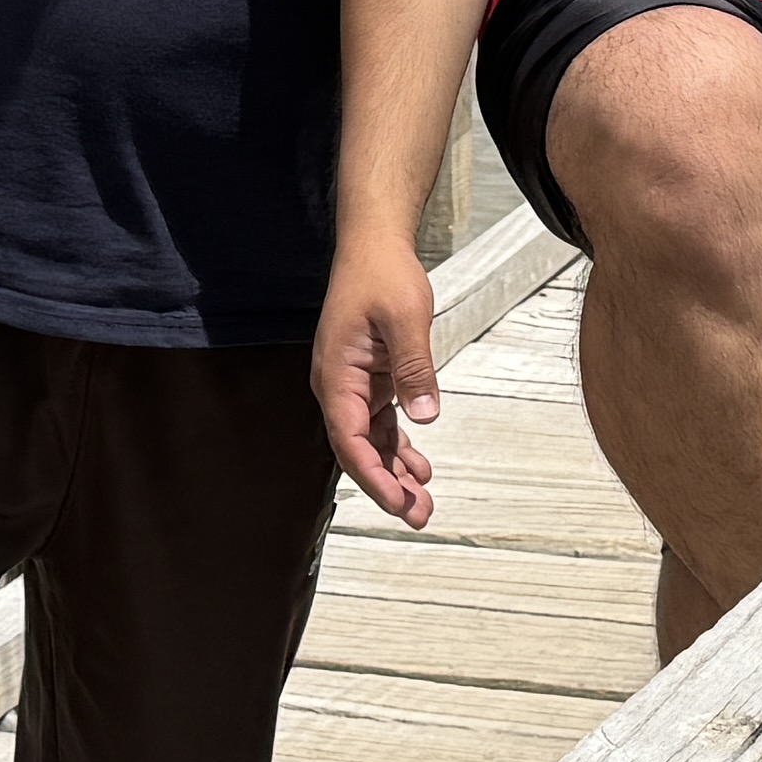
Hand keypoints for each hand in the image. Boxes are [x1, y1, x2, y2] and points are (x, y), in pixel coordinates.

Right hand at [312, 241, 442, 526]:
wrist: (372, 245)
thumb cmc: (381, 274)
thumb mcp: (406, 319)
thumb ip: (414, 368)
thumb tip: (424, 415)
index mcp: (337, 375)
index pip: (350, 440)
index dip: (373, 477)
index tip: (396, 502)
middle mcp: (338, 386)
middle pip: (359, 449)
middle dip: (386, 486)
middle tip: (418, 515)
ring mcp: (352, 385)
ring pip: (370, 442)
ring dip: (394, 473)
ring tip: (422, 503)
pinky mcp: (368, 379)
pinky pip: (380, 423)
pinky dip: (398, 447)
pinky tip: (418, 468)